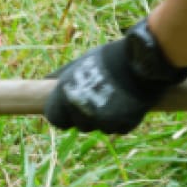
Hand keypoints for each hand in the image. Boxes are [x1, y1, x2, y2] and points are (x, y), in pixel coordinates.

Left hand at [44, 20, 186, 134]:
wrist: (141, 61)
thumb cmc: (108, 59)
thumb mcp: (81, 63)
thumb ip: (62, 76)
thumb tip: (44, 81)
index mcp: (66, 95)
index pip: (56, 119)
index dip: (64, 114)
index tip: (73, 108)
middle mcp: (81, 110)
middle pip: (80, 125)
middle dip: (87, 115)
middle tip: (101, 96)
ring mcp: (102, 120)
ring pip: (100, 128)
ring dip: (106, 118)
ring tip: (116, 96)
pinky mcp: (123, 125)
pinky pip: (118, 128)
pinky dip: (122, 119)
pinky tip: (128, 102)